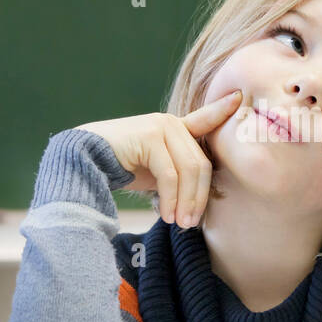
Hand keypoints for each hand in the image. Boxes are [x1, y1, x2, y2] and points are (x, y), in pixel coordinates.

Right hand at [75, 89, 243, 227]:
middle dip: (199, 198)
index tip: (240, 97)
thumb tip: (199, 201)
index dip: (223, 109)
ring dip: (186, 202)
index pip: (205, 119)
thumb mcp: (156, 170)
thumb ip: (178, 174)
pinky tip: (166, 214)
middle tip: (190, 223)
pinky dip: (171, 198)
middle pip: (201, 164)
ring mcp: (161, 126)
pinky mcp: (150, 135)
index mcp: (175, 128)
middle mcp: (171, 123)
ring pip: (189, 170)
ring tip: (179, 223)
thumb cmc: (120, 168)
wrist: (81, 160)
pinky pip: (170, 174)